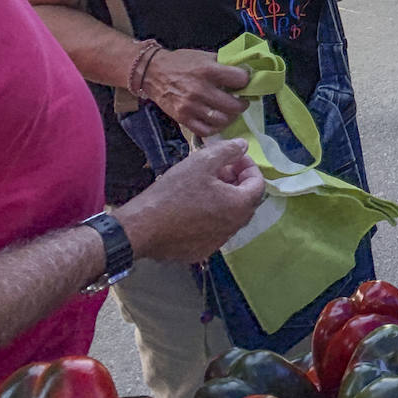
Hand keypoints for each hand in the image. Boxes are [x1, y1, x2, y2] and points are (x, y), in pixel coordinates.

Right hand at [113, 139, 265, 262]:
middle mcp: (233, 227)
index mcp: (239, 206)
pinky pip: (213, 230)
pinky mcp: (200, 251)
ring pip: (230, 216)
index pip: (258, 184)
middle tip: (219, 169)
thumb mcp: (201, 162)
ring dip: (224, 198)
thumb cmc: (173, 193)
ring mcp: (217, 242)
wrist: (139, 228)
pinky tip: (192, 206)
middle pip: (245, 201)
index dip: (248, 167)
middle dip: (237, 181)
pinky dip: (211, 216)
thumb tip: (243, 146)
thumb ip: (227, 151)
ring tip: (204, 185)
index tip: (233, 157)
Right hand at [143, 48, 249, 137]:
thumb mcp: (205, 56)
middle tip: (242, 101)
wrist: (152, 72)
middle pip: (233, 105)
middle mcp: (200, 90)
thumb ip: (225, 64)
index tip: (244, 83)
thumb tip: (245, 72)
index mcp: (208, 71)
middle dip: (242, 104)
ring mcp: (190, 106)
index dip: (246, 81)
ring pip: (222, 120)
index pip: (240, 79)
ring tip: (231, 112)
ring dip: (231, 117)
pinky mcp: (182, 118)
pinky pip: (205, 130)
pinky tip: (218, 120)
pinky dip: (216, 128)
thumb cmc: (181, 62)